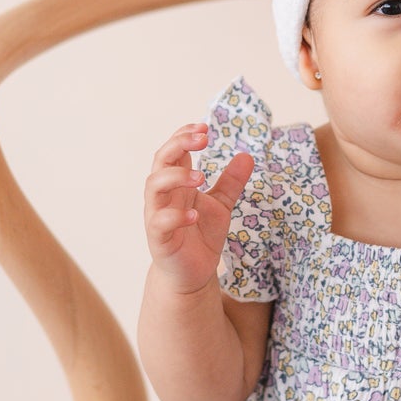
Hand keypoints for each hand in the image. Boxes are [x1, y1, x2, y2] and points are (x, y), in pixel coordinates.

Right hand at [143, 123, 254, 294]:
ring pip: (154, 186)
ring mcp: (157, 215)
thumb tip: (247, 155)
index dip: (184, 136)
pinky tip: (195, 215)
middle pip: (160, 161)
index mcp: (176, 184)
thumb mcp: (221, 205)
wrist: (193, 274)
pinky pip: (160, 222)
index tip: (205, 127)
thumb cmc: (201, 235)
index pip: (173, 151)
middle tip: (203, 139)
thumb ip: (231, 182)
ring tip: (201, 177)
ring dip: (176, 177)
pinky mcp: (159, 238)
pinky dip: (176, 216)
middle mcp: (164, 196)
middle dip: (178, 145)